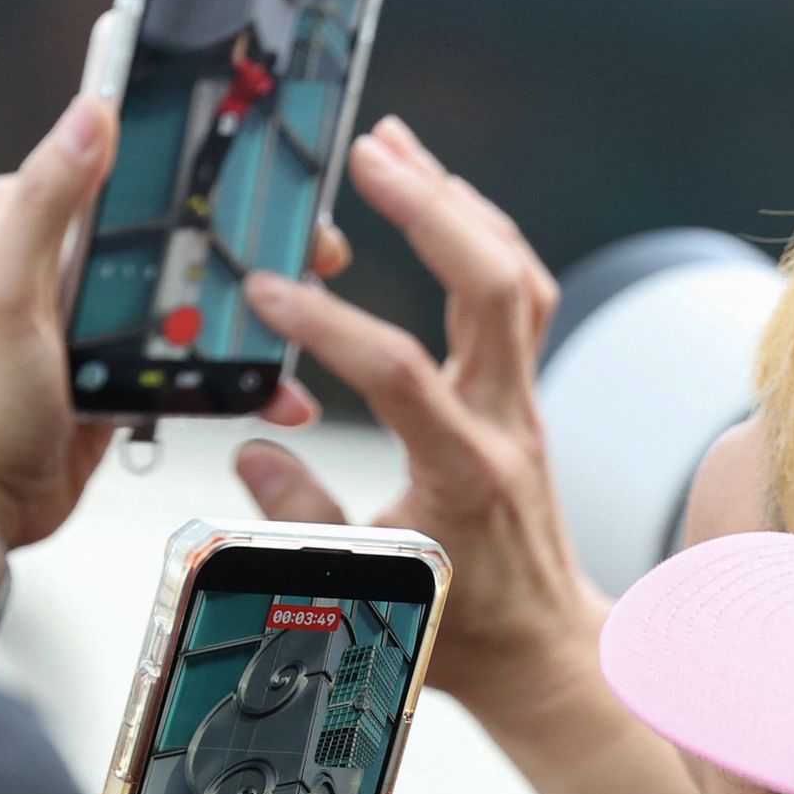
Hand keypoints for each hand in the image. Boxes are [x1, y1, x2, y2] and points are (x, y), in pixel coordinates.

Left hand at [0, 97, 332, 548]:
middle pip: (178, 223)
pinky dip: (237, 369)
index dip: (194, 149)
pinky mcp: (125, 368)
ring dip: (252, 304)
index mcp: (32, 217)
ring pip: (196, 289)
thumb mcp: (1, 289)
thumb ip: (44, 200)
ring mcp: (101, 314)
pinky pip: (195, 353)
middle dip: (248, 232)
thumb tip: (91, 111)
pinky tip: (274, 385)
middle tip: (306, 243)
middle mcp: (68, 257)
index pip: (123, 155)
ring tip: (304, 314)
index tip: (260, 148)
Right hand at [235, 116, 604, 733]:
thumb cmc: (455, 625)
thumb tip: (251, 451)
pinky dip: (482, 235)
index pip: (400, 372)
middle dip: (430, 209)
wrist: (542, 646)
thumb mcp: (365, 582)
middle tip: (368, 153)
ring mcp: (526, 402)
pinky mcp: (526, 393)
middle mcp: (508, 422)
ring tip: (396, 147)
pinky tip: (441, 198)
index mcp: (465, 471)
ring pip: (514, 276)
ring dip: (456, 203)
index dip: (330, 327)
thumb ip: (304, 515)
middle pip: (492, 287)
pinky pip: (521, 293)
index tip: (267, 293)